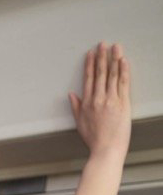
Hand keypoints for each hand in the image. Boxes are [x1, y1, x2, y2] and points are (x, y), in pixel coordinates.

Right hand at [68, 42, 130, 158]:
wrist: (106, 150)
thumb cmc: (94, 140)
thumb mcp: (80, 123)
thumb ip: (75, 107)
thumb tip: (71, 95)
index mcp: (87, 103)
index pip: (89, 79)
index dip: (90, 64)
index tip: (90, 54)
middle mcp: (98, 99)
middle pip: (100, 73)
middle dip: (101, 57)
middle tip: (102, 44)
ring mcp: (111, 100)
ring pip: (112, 75)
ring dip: (113, 59)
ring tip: (114, 47)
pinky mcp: (123, 103)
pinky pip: (123, 83)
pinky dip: (123, 70)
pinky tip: (123, 61)